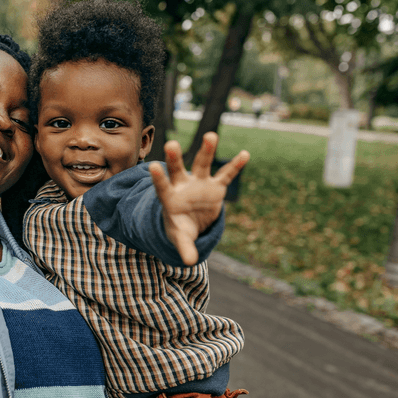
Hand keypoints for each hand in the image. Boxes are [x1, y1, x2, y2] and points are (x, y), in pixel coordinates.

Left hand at [148, 132, 248, 264]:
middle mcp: (183, 186)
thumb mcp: (181, 238)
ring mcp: (200, 184)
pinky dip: (235, 166)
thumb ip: (183, 247)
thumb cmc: (181, 228)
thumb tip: (188, 263)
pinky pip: (226, 175)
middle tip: (171, 144)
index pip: (162, 187)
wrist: (191, 221)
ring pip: (202, 165)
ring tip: (211, 135)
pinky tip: (244, 155)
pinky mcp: (215, 186)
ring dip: (206, 151)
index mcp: (169, 199)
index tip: (153, 166)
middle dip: (174, 158)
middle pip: (177, 170)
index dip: (159, 178)